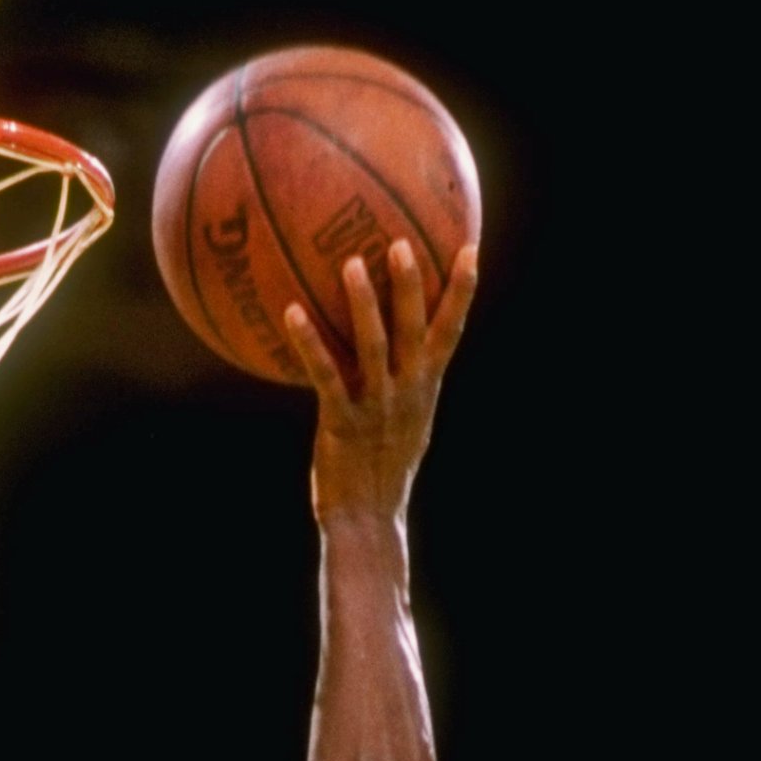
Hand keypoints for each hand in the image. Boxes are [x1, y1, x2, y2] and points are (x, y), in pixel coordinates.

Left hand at [286, 238, 475, 522]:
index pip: (451, 331)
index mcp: (425, 387)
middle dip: (413, 284)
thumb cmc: (380, 468)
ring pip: (373, 345)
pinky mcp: (343, 421)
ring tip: (351, 262)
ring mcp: (377, 405)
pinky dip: (309, 342)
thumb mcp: (405, 423)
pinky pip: (326, 374)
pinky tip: (291, 312)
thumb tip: (396, 352)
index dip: (462, 291)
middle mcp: (407, 391)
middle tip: (402, 242)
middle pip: (416, 328)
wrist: (367, 517)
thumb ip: (404, 384)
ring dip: (364, 302)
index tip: (470, 248)